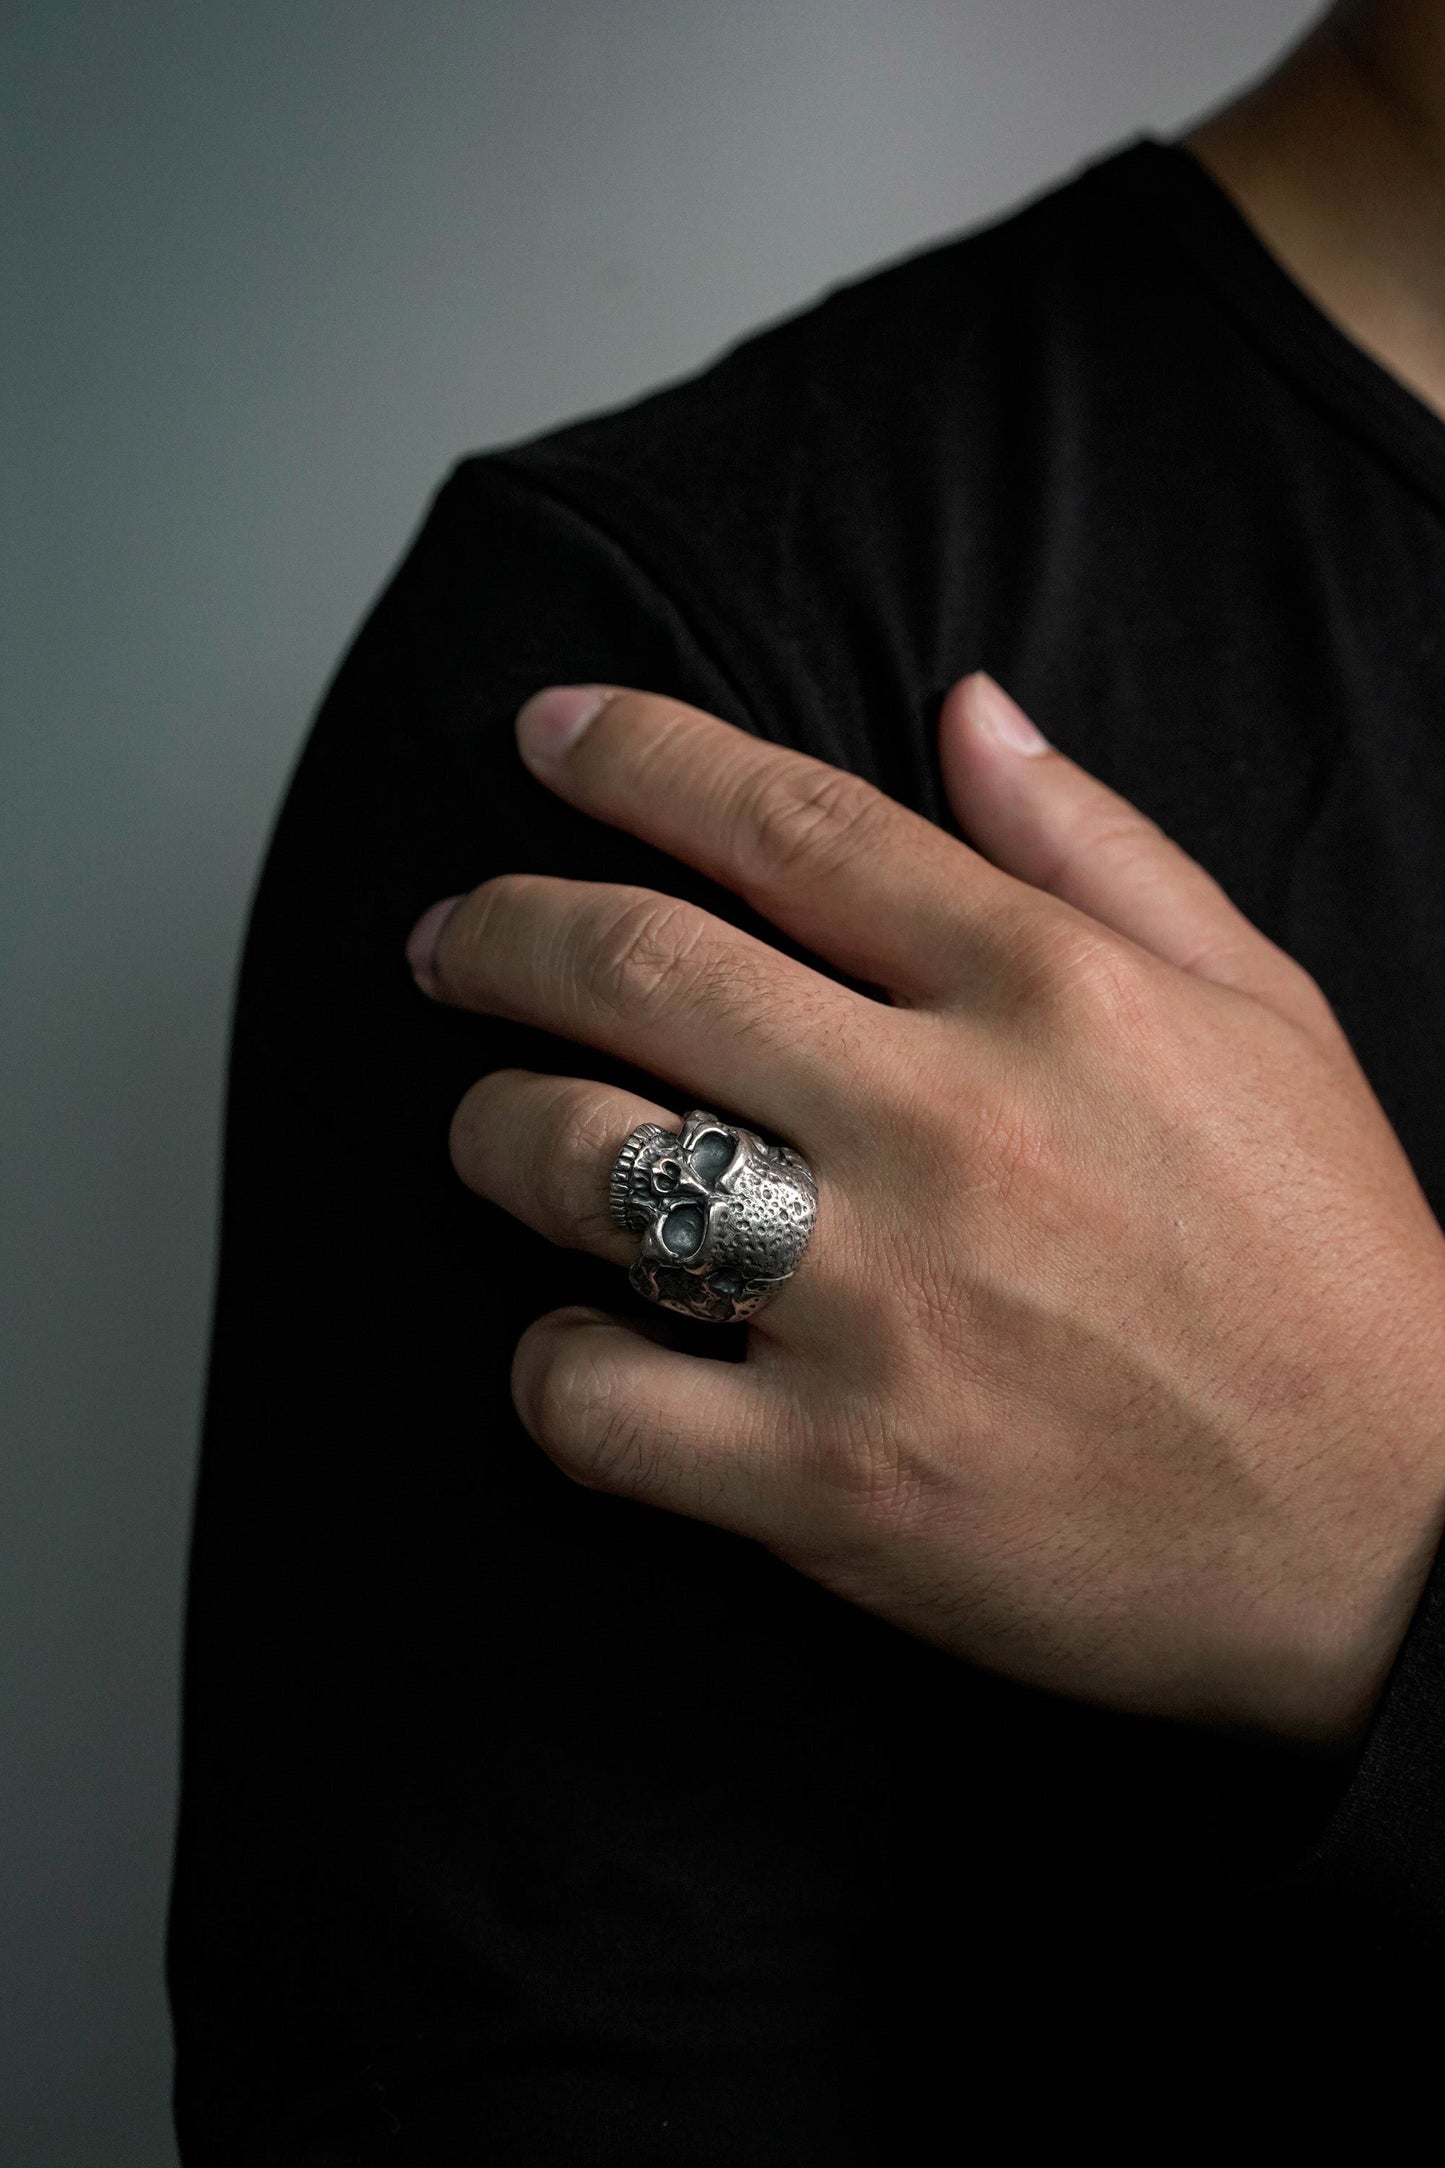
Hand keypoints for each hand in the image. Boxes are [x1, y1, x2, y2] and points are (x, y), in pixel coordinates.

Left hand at [406, 673, 1444, 1743]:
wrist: (1405, 1545)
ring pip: (582, 1163)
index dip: (633, 755)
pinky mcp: (836, 1484)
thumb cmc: (1332, 1268)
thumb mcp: (1263, 1014)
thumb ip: (1097, 847)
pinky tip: (575, 1343)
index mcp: (1047, 991)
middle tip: (449, 942)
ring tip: (498, 1125)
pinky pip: (598, 1400)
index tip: (544, 735)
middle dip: (499, 930)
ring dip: (496, 1128)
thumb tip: (961, 707)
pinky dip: (548, 1364)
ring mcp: (880, 1308)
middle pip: (636, 966)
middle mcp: (944, 1124)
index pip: (784, 818)